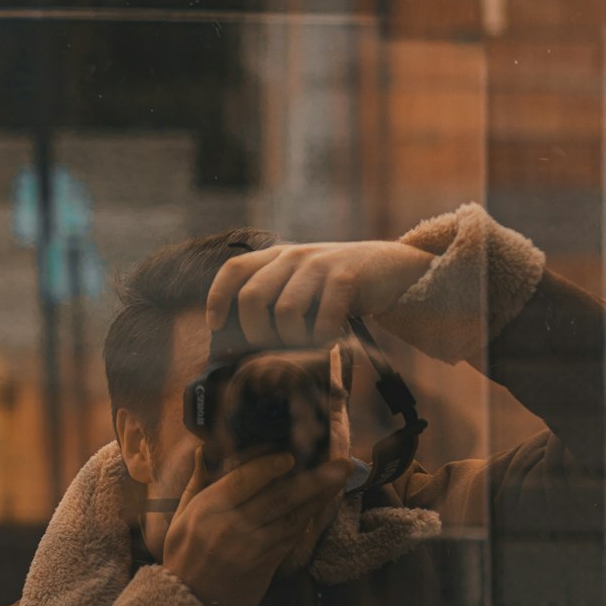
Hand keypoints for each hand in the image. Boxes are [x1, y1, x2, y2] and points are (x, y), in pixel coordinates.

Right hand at [162, 447, 349, 605]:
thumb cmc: (183, 556)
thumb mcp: (180, 517)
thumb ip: (198, 482)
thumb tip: (204, 450)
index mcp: (207, 510)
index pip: (242, 481)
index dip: (268, 467)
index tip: (291, 454)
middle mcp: (232, 527)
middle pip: (278, 498)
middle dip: (313, 479)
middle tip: (340, 463)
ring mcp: (253, 549)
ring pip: (293, 518)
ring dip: (320, 497)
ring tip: (340, 478)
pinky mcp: (267, 566)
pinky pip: (292, 538)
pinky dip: (309, 519)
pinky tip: (323, 504)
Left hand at [206, 240, 431, 346]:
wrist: (391, 267)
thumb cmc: (338, 286)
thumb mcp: (301, 284)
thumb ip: (275, 298)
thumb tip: (240, 341)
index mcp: (276, 256)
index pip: (233, 270)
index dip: (217, 298)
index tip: (215, 326)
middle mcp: (293, 256)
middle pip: (252, 297)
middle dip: (256, 333)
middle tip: (273, 350)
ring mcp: (319, 264)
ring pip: (285, 311)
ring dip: (294, 339)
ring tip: (308, 344)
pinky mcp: (346, 276)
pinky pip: (323, 317)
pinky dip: (323, 337)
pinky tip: (331, 340)